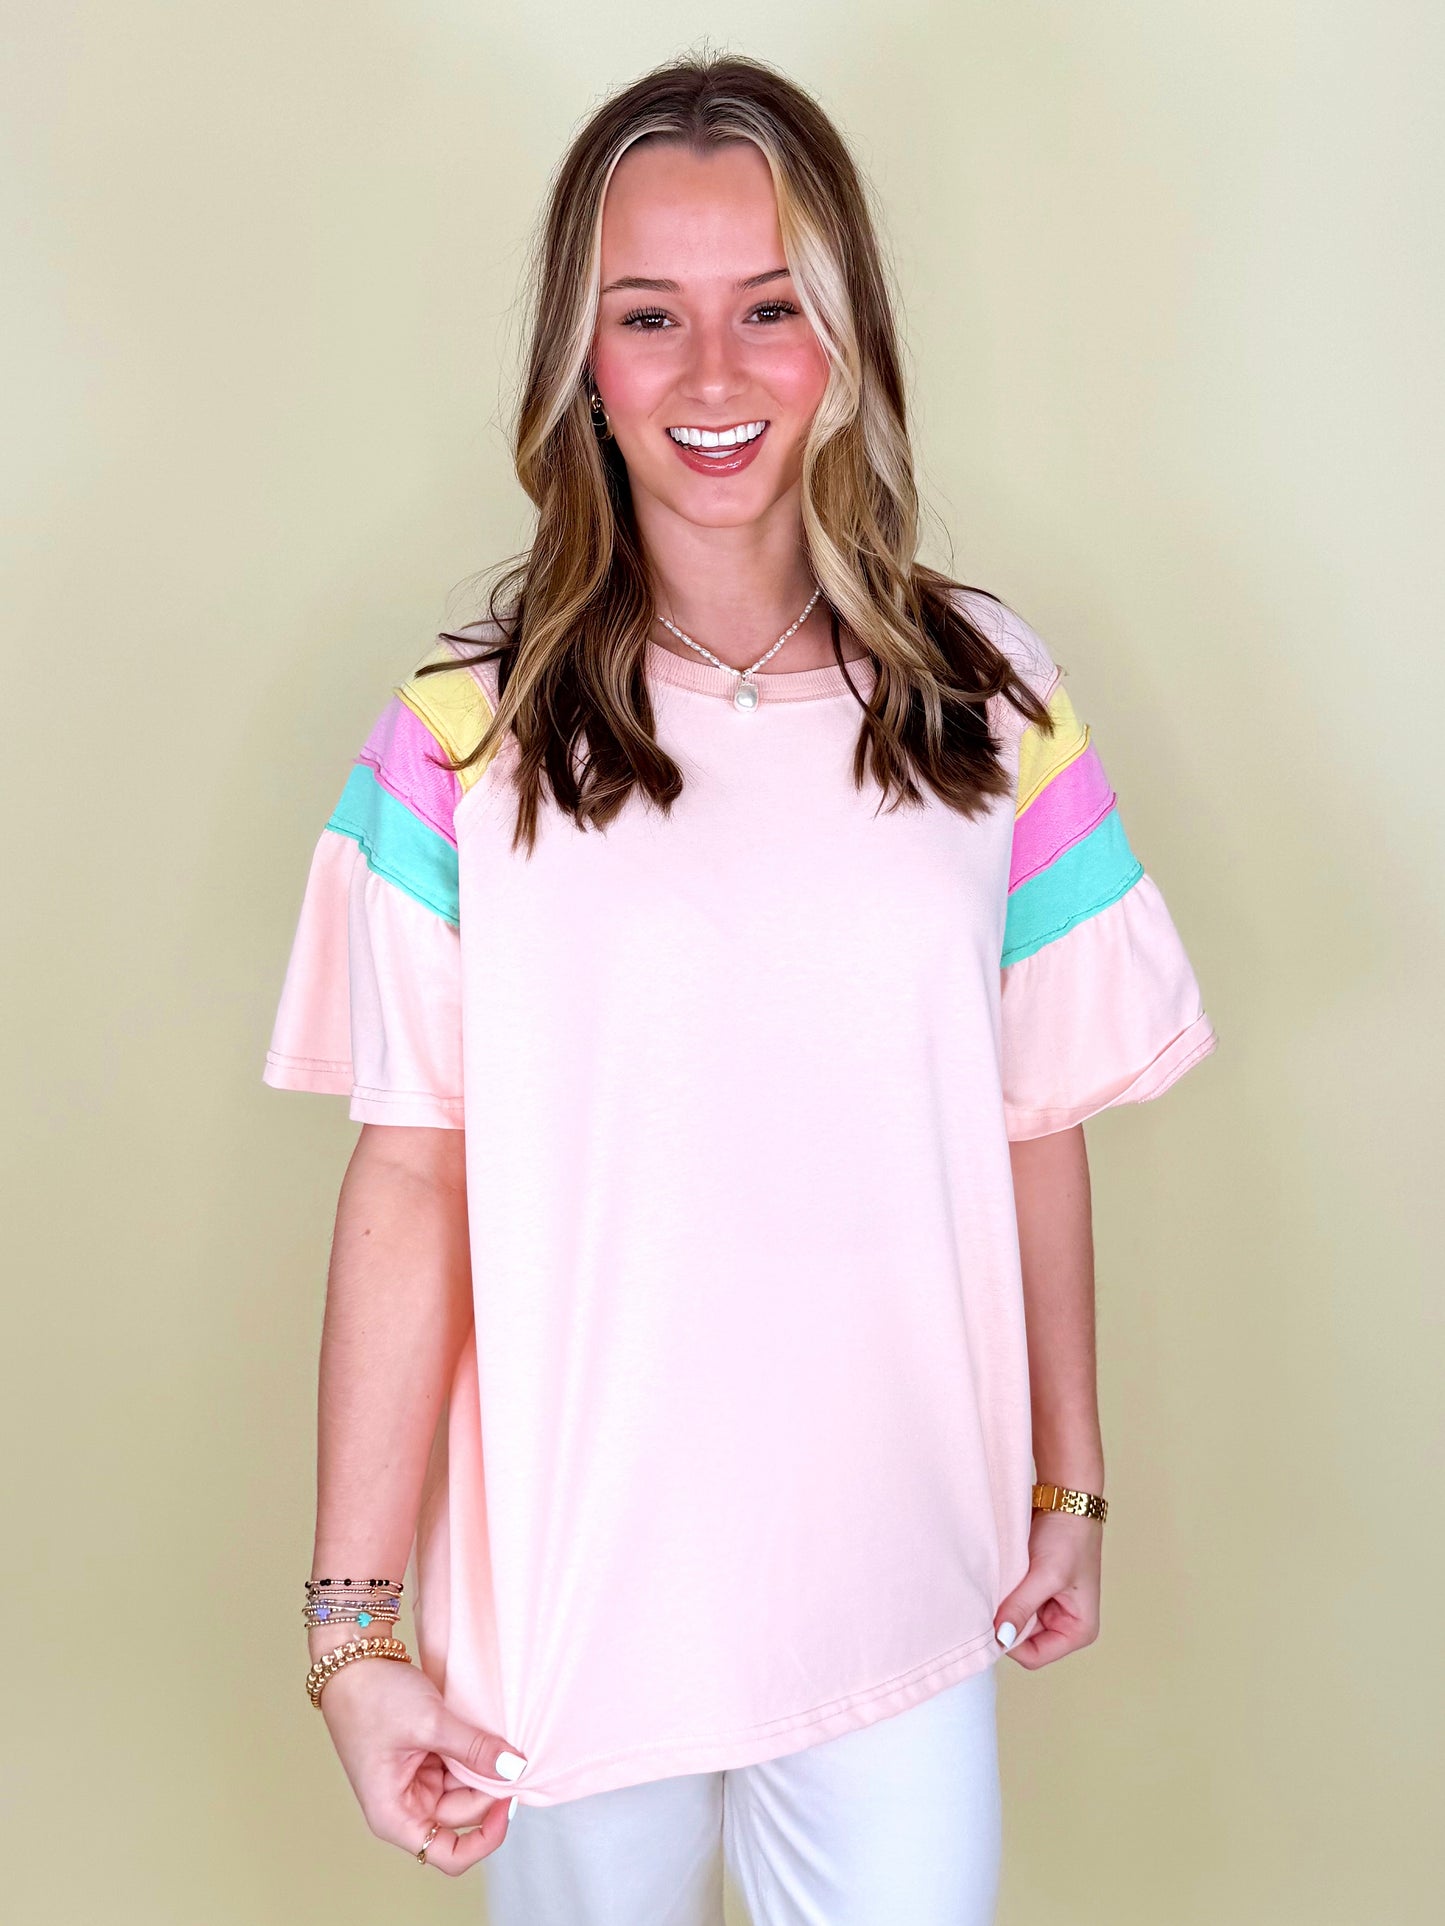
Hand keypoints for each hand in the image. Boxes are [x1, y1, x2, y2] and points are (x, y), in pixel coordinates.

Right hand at [316, 1647, 526, 1874]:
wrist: (352, 1658)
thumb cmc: (373, 1697)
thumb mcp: (430, 1722)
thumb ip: (474, 1749)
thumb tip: (515, 1769)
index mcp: (394, 1816)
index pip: (449, 1855)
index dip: (485, 1838)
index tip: (509, 1801)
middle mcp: (404, 1806)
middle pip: (463, 1816)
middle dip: (488, 1788)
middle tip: (510, 1751)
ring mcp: (414, 1783)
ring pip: (464, 1789)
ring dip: (482, 1767)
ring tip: (495, 1735)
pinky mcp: (422, 1761)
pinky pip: (458, 1767)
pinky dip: (473, 1753)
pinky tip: (485, 1733)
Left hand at [993, 1508, 1101, 1668]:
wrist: (1066, 1500)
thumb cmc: (1069, 1536)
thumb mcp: (1046, 1575)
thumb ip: (1022, 1607)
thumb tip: (1000, 1638)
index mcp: (1079, 1631)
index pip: (1033, 1656)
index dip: (1010, 1641)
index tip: (992, 1618)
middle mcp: (1065, 1626)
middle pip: (1022, 1641)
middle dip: (1007, 1621)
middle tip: (995, 1596)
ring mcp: (1049, 1610)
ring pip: (1014, 1622)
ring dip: (1004, 1605)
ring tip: (1003, 1582)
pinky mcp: (1035, 1593)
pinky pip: (1012, 1604)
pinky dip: (1004, 1594)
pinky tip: (1001, 1578)